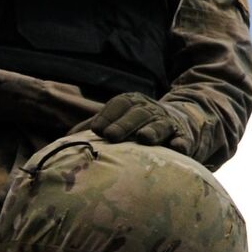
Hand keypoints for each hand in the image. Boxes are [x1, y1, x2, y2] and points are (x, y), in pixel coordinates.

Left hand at [73, 92, 195, 154]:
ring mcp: (169, 123)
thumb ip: (95, 126)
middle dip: (124, 124)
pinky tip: (178, 149)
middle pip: (138, 114)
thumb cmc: (138, 124)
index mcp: (133, 102)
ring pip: (160, 125)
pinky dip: (181, 144)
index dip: (108, 115)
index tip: (97, 130)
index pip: (119, 104)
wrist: (180, 121)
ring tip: (144, 138)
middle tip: (111, 136)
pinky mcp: (185, 137)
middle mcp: (151, 110)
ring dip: (152, 131)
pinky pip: (184, 140)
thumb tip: (66, 139)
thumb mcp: (119, 119)